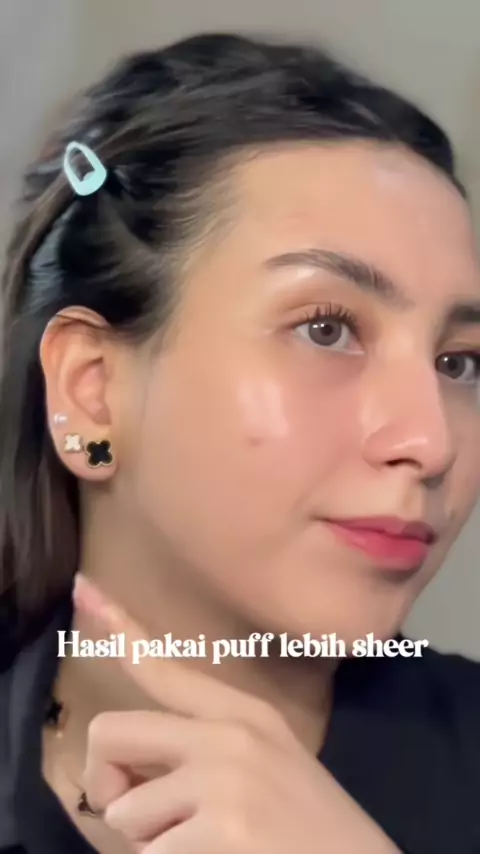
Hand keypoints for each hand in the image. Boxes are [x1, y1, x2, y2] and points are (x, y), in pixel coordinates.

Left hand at [74, 575, 400, 853]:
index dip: (119, 630)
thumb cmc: (312, 831)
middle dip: (109, 782)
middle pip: (111, 732)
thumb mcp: (266, 768)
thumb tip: (132, 772)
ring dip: (148, 845)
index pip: (166, 668)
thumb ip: (203, 755)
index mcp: (243, 714)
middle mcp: (230, 735)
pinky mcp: (225, 831)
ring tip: (204, 848)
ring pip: (124, 813)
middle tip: (143, 819)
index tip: (85, 589)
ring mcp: (226, 780)